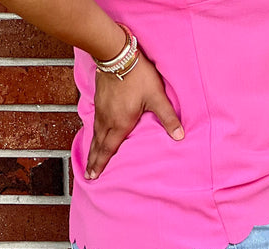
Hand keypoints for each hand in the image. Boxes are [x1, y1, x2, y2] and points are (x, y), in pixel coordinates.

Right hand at [85, 50, 183, 179]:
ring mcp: (101, 109)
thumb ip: (168, 117)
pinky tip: (94, 134)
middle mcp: (107, 119)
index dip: (101, 163)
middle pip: (98, 145)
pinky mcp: (99, 100)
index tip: (93, 175)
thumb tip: (180, 136)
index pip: (109, 149)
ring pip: (95, 133)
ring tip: (89, 159)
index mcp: (120, 123)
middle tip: (88, 174)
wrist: (116, 52)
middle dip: (93, 161)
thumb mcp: (156, 97)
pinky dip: (93, 133)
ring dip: (92, 148)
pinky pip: (95, 122)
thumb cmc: (137, 75)